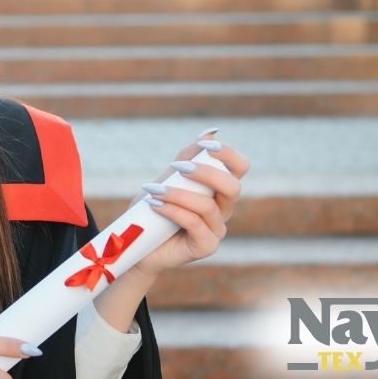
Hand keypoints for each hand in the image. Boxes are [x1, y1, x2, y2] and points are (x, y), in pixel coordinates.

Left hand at [132, 130, 249, 277]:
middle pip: (233, 187)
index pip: (239, 168)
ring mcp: (217, 230)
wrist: (137, 243)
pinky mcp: (206, 246)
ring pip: (207, 206)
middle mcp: (223, 209)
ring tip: (153, 190)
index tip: (205, 145)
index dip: (228, 153)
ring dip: (178, 193)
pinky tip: (154, 204)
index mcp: (219, 190)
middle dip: (205, 173)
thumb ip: (187, 158)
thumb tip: (211, 132)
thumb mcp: (168, 179)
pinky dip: (172, 210)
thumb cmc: (154, 209)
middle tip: (178, 167)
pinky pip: (194, 224)